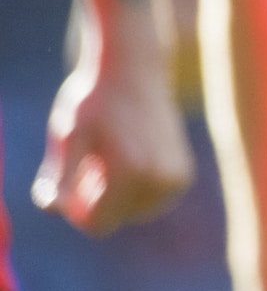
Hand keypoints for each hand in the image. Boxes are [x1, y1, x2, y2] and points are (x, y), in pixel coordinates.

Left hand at [33, 43, 194, 235]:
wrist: (135, 66)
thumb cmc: (95, 98)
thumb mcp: (66, 136)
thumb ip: (59, 182)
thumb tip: (60, 211)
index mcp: (133, 171)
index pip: (98, 225)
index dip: (76, 208)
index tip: (74, 175)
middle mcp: (161, 178)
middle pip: (115, 219)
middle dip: (96, 199)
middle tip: (93, 159)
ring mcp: (176, 177)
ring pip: (132, 212)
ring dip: (115, 194)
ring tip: (111, 154)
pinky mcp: (183, 174)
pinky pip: (148, 201)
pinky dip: (133, 188)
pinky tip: (128, 156)